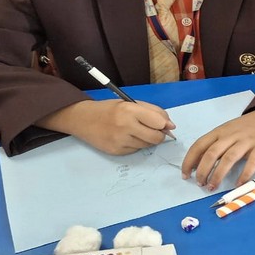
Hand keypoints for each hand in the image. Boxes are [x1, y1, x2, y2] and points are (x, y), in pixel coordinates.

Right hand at [36, 100, 175, 154]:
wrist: (83, 119)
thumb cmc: (111, 109)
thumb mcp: (131, 103)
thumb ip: (153, 112)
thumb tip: (171, 126)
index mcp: (130, 110)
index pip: (158, 122)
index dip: (165, 125)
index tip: (166, 125)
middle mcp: (125, 126)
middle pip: (156, 138)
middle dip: (159, 135)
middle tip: (153, 130)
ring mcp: (120, 140)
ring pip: (147, 145)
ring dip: (147, 140)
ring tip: (136, 131)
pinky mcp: (116, 151)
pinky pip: (136, 150)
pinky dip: (136, 145)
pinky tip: (126, 137)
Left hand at [181, 103, 254, 189]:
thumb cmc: (248, 125)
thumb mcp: (229, 129)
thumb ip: (216, 143)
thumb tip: (199, 163)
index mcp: (220, 131)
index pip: (199, 145)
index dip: (190, 161)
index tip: (185, 174)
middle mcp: (231, 135)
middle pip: (212, 153)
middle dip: (202, 170)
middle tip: (200, 183)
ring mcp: (247, 141)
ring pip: (228, 159)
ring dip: (218, 175)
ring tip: (212, 186)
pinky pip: (252, 162)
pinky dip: (244, 174)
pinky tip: (238, 184)